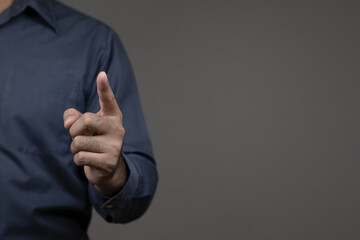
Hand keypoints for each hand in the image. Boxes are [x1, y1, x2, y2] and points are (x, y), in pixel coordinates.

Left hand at [63, 72, 126, 195]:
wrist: (107, 169)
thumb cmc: (94, 141)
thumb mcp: (83, 127)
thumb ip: (73, 117)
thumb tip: (69, 122)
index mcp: (113, 117)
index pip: (108, 100)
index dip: (104, 87)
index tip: (101, 74)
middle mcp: (118, 129)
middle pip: (86, 120)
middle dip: (74, 130)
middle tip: (78, 137)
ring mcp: (115, 146)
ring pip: (79, 141)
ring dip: (75, 148)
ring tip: (85, 150)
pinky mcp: (109, 161)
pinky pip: (80, 157)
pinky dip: (78, 160)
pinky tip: (88, 160)